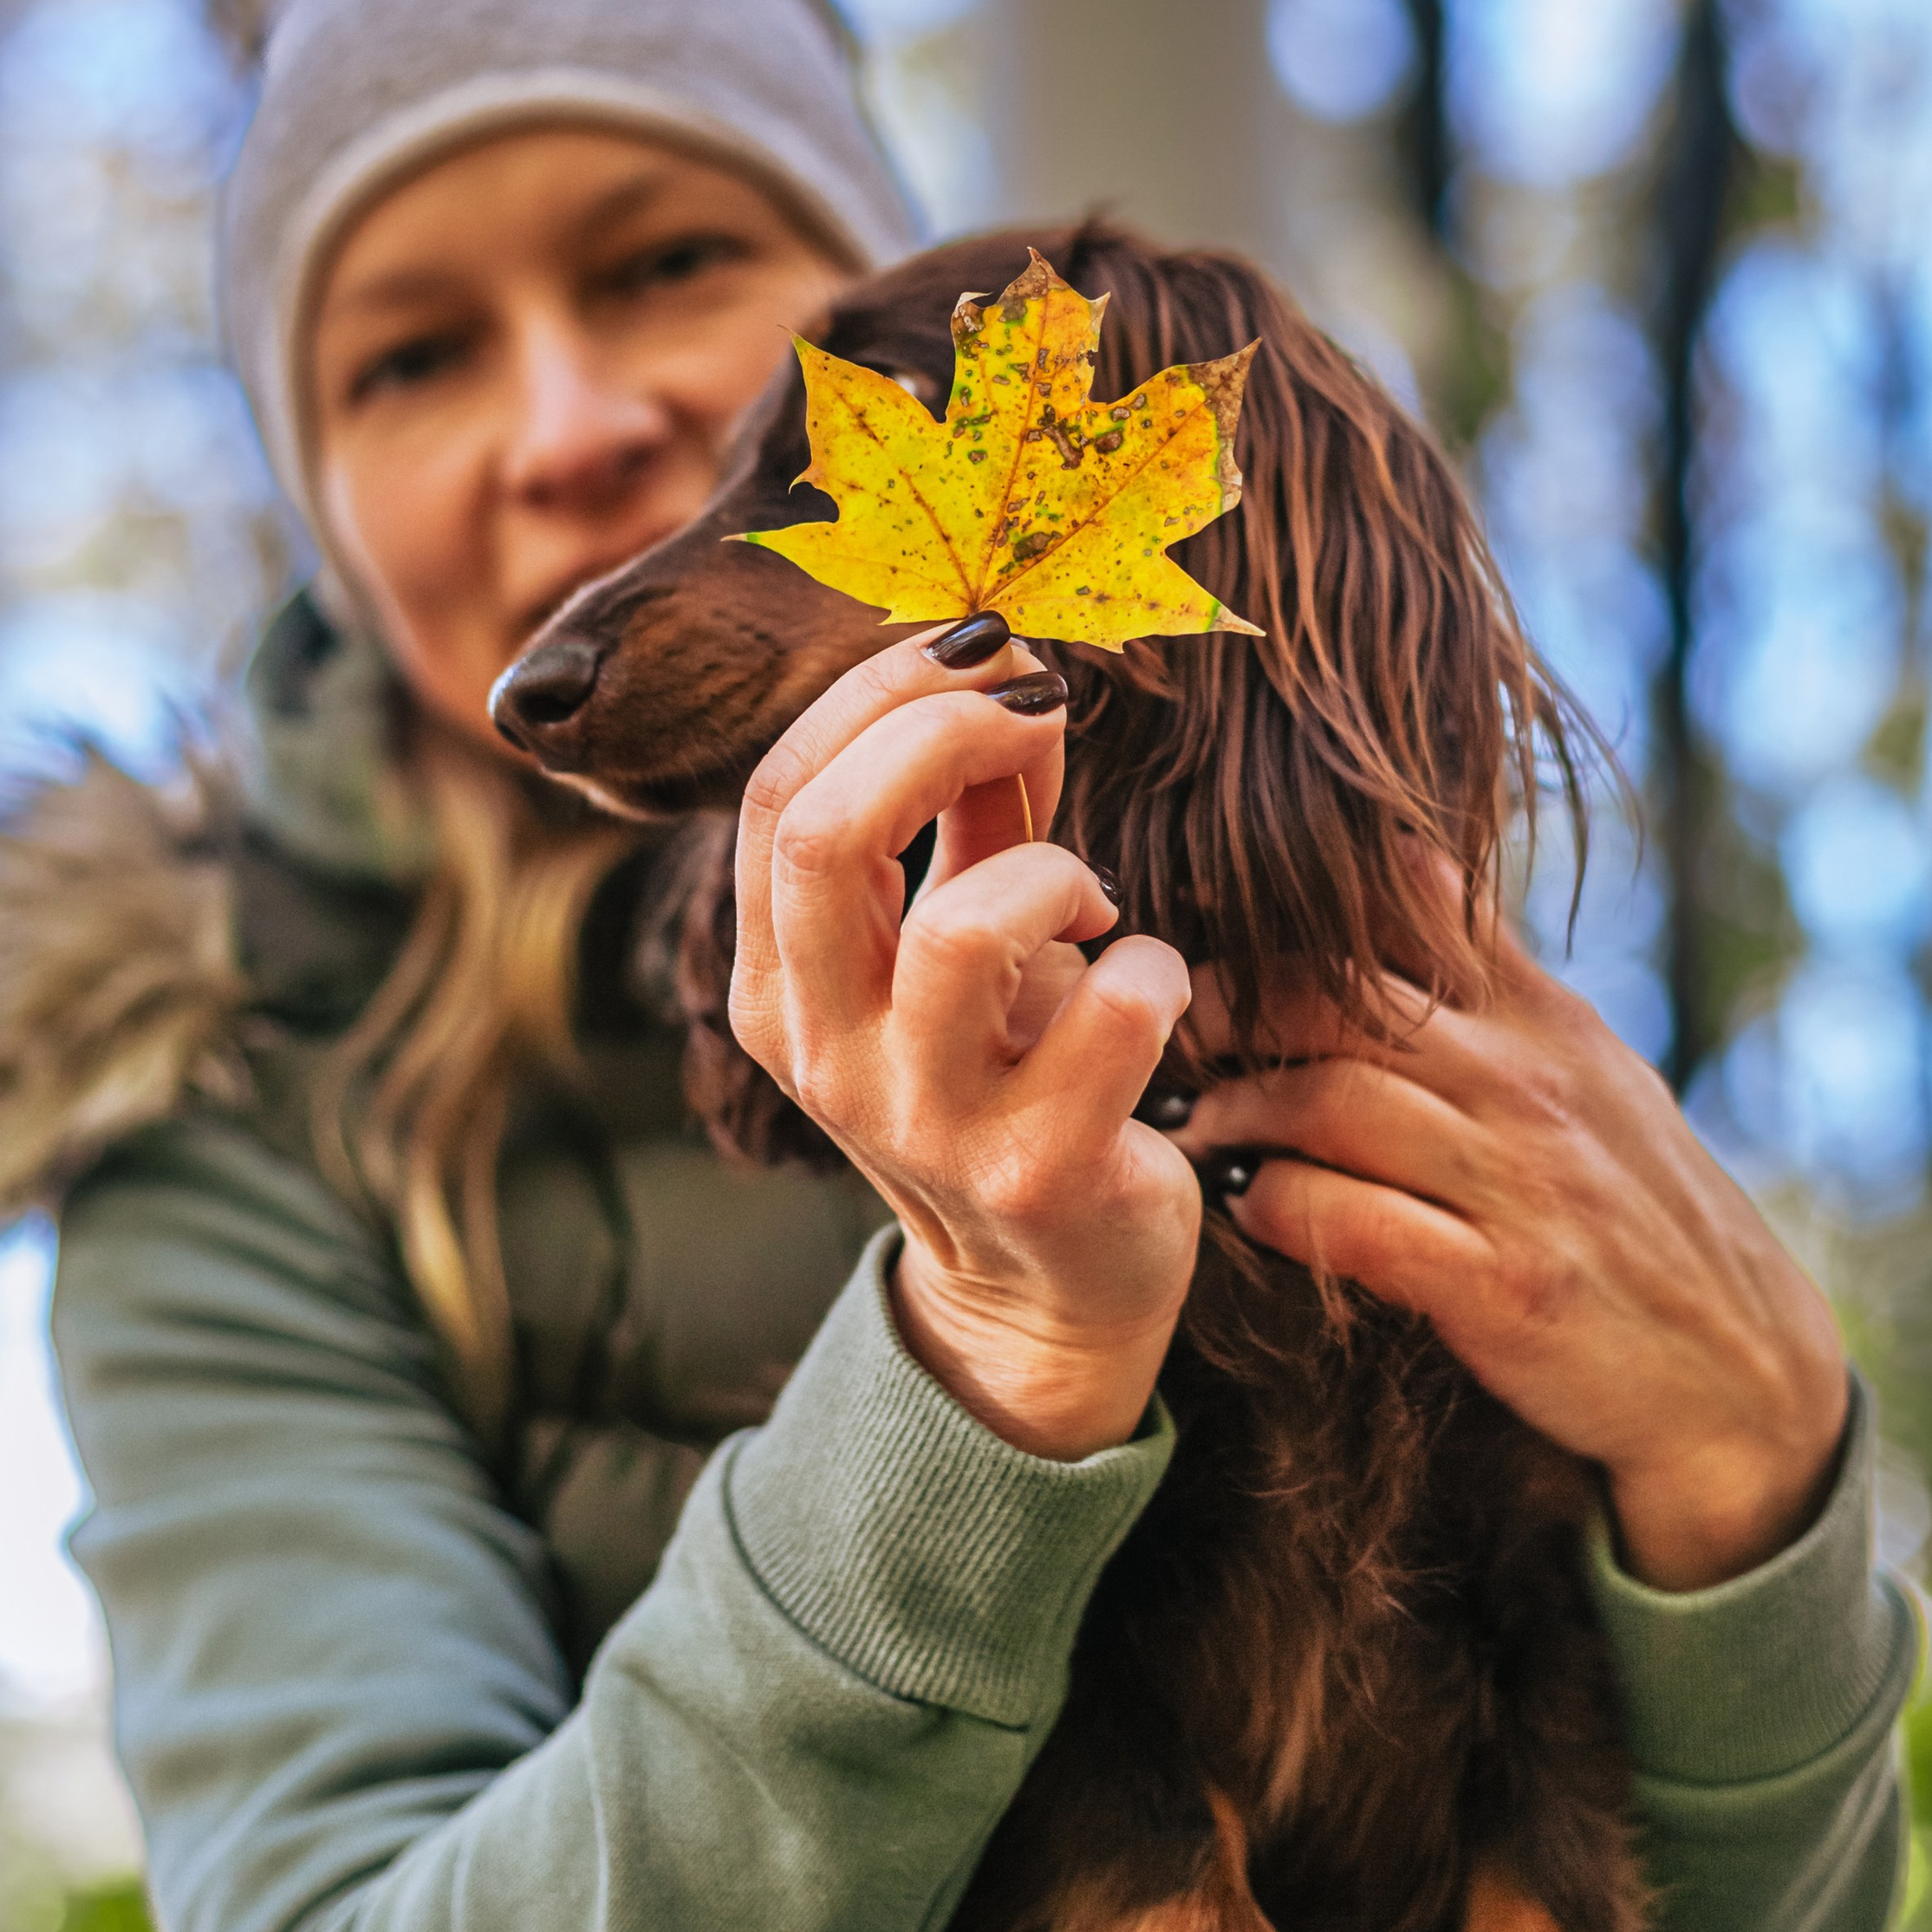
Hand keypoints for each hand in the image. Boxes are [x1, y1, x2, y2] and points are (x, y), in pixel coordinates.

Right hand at [731, 618, 1198, 1460]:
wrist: (1053, 1283)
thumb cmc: (1010, 1072)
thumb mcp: (961, 940)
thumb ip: (970, 815)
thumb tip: (1009, 674)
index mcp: (780, 984)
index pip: (778, 794)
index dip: (880, 691)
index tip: (983, 649)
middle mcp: (826, 1053)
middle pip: (825, 835)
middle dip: (943, 731)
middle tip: (1039, 709)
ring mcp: (924, 1120)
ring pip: (962, 930)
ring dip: (1053, 870)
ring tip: (1088, 899)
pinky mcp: (1040, 1172)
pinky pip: (1112, 1013)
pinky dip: (1154, 967)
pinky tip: (1151, 986)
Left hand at [1186, 898, 1848, 1590]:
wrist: (1745, 1378)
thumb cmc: (1643, 1210)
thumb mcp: (1591, 1069)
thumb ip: (1496, 968)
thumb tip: (1407, 849)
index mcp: (1546, 1024)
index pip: (1399, 928)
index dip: (1279, 924)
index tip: (1197, 932)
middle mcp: (1530, 1087)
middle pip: (1339, 1005)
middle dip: (1229, 1007)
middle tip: (1156, 1024)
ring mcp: (1521, 1185)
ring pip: (1334, 1105)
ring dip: (1238, 1110)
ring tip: (1184, 1121)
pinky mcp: (1505, 1288)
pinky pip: (1360, 1225)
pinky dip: (1285, 1209)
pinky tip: (1245, 1209)